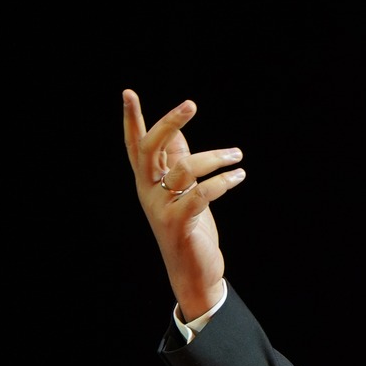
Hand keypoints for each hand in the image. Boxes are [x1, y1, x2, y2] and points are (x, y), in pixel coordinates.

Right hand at [122, 90, 243, 321]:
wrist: (193, 273)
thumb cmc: (189, 228)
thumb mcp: (182, 192)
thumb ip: (176, 163)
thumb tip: (175, 133)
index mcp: (147, 182)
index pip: (135, 146)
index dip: (132, 120)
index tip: (128, 93)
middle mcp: (148, 193)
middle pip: (150, 149)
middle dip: (169, 123)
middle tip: (190, 104)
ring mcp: (161, 209)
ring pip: (184, 169)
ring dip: (214, 158)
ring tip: (237, 156)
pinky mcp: (179, 224)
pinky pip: (201, 194)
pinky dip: (222, 182)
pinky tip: (238, 177)